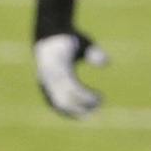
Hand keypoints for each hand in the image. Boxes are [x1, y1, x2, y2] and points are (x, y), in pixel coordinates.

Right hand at [33, 0, 106, 118]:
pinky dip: (68, 111)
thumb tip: (106, 63)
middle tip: (98, 107)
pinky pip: (54, 104)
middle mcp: (48, 76)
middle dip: (81, 106)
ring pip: (58, 104)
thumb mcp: (84, 42)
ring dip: (75, 111)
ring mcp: (44, 83)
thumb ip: (94, 52)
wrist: (48, 37)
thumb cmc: (70, 40)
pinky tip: (81, 113)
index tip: (101, 98)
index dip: (85, 96)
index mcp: (57, 64)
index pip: (72, 87)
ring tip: (92, 111)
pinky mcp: (44, 88)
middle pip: (63, 99)